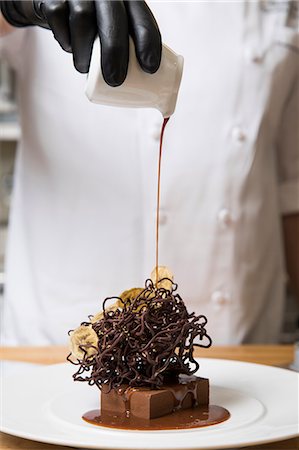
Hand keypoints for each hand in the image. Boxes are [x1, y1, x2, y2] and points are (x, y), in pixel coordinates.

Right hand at [0, 0, 161, 85]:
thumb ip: (126, 46)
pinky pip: (58, 16)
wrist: (54, 2)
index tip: (150, 68)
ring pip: (83, 18)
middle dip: (115, 52)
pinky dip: (64, 38)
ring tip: (84, 68)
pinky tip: (69, 47)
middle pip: (113, 16)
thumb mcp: (113, 28)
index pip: (142, 17)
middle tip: (115, 80)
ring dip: (84, 51)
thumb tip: (141, 87)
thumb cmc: (92, 23)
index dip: (148, 42)